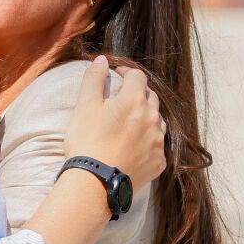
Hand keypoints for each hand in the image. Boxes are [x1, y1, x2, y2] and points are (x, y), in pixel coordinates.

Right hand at [64, 57, 166, 185]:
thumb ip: (94, 78)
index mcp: (134, 100)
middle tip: (122, 99)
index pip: (137, 76)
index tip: (116, 75)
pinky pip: (157, 146)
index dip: (126, 72)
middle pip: (150, 97)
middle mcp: (152, 118)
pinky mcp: (159, 163)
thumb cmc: (87, 141)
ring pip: (157, 121)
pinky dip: (148, 142)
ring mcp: (158, 142)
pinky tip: (133, 147)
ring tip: (129, 123)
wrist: (94, 183)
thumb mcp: (84, 105)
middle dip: (138, 94)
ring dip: (146, 117)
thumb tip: (102, 60)